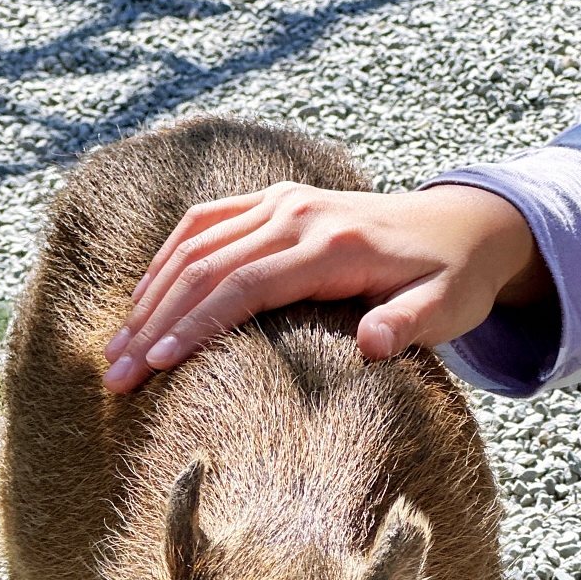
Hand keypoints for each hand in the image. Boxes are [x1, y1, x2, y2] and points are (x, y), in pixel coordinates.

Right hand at [102, 181, 553, 390]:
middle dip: (155, 323)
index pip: (246, 283)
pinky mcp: (271, 203)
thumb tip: (372, 348)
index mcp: (331, 244)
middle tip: (116, 377)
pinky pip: (203, 226)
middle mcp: (296, 213)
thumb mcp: (447, 310)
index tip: (159, 365)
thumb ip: (410, 326)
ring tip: (115, 352)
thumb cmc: (452, 279)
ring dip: (149, 298)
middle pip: (205, 266)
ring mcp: (279, 202)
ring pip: (192, 245)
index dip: (198, 324)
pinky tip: (141, 305)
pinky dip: (165, 263)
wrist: (465, 223)